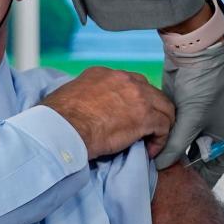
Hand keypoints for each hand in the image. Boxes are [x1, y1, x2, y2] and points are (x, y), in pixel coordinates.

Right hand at [40, 67, 174, 159]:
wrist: (64, 128)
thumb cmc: (59, 118)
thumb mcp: (69, 96)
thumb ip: (84, 98)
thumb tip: (83, 110)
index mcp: (103, 74)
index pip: (129, 84)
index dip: (133, 102)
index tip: (128, 116)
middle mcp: (123, 79)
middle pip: (150, 92)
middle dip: (151, 110)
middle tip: (145, 129)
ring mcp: (137, 96)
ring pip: (164, 107)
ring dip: (160, 125)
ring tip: (151, 140)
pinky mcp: (145, 116)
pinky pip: (164, 126)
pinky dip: (160, 140)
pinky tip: (150, 150)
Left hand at [154, 38, 223, 187]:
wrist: (195, 55)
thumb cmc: (202, 87)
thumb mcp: (191, 120)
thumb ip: (176, 145)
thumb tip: (160, 165)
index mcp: (216, 135)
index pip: (212, 165)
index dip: (201, 179)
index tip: (185, 191)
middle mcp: (204, 129)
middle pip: (191, 156)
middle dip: (178, 166)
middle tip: (160, 178)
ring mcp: (189, 119)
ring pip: (176, 142)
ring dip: (165, 150)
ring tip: (149, 163)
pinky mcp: (174, 108)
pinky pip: (167, 129)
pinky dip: (158, 136)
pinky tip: (145, 144)